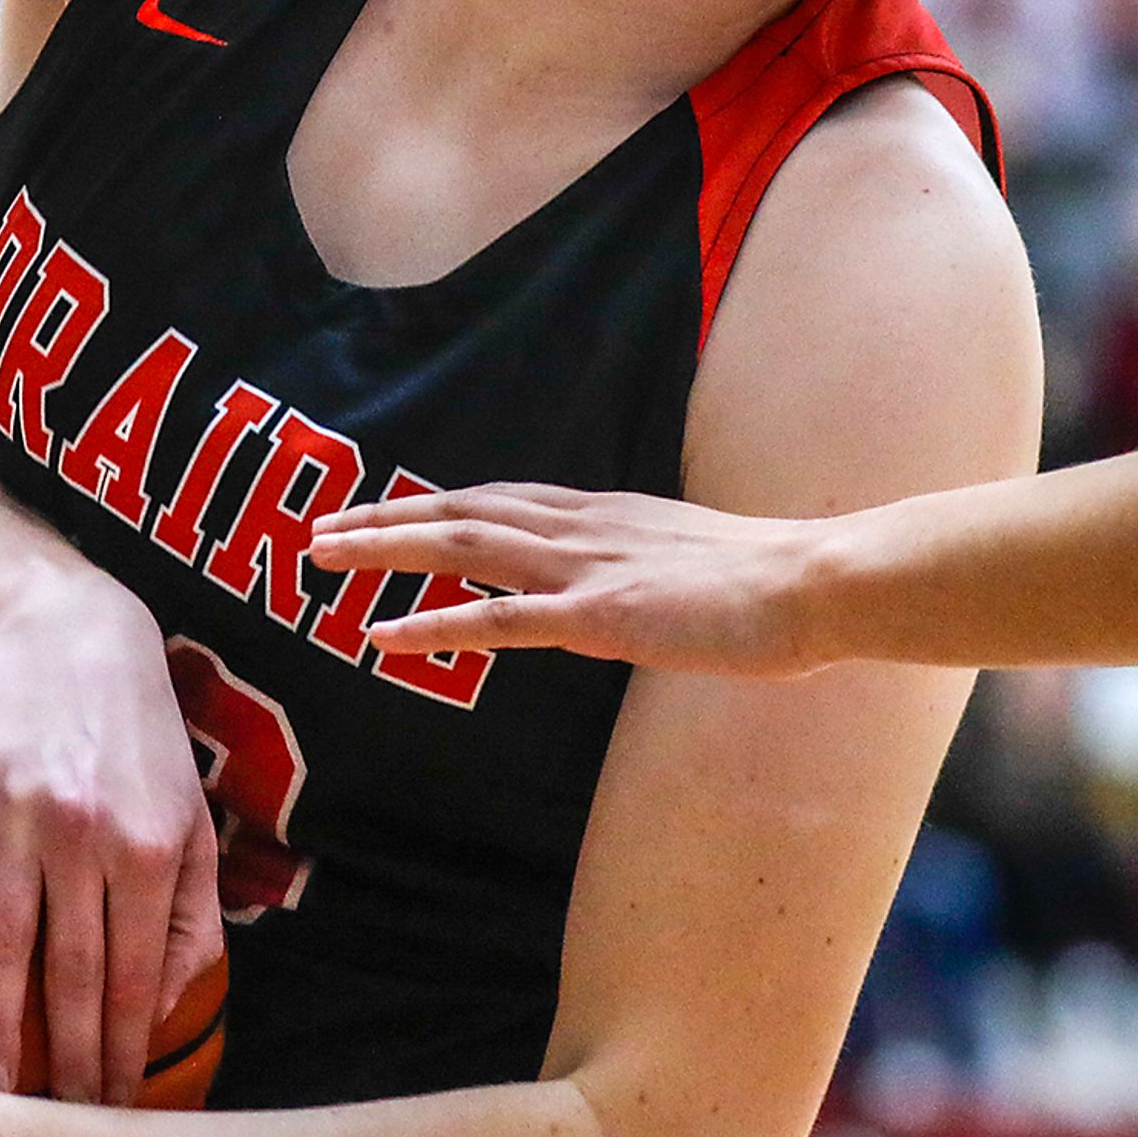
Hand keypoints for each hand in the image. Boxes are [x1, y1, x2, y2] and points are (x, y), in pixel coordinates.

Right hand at [0, 562, 216, 1103]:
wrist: (69, 622)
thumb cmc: (139, 725)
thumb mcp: (191, 811)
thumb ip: (194, 908)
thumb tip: (170, 1001)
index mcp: (152, 850)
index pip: (136, 979)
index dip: (123, 1054)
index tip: (113, 1116)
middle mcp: (85, 840)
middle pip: (71, 979)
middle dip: (67, 1067)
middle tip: (55, 1136)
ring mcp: (14, 817)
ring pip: (3, 947)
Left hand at [306, 483, 834, 677]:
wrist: (818, 582)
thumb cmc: (771, 581)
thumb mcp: (687, 560)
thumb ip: (641, 567)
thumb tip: (622, 588)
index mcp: (601, 515)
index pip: (497, 501)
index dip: (432, 506)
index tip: (381, 512)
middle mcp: (580, 528)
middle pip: (461, 512)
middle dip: (384, 518)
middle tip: (320, 529)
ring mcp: (585, 569)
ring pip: (461, 549)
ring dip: (385, 550)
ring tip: (324, 557)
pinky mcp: (600, 615)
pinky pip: (497, 620)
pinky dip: (433, 623)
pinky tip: (382, 635)